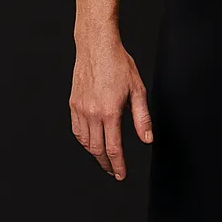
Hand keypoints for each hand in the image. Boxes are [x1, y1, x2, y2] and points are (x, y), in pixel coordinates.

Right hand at [69, 37, 153, 179]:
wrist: (96, 47)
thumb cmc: (119, 64)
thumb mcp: (138, 90)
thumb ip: (142, 118)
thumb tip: (147, 139)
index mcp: (110, 112)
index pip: (114, 148)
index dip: (118, 165)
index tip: (121, 174)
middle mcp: (92, 113)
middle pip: (97, 149)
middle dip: (106, 164)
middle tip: (113, 171)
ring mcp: (80, 109)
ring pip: (85, 142)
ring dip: (95, 154)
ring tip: (104, 159)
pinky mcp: (73, 104)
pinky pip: (77, 130)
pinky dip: (84, 141)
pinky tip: (91, 142)